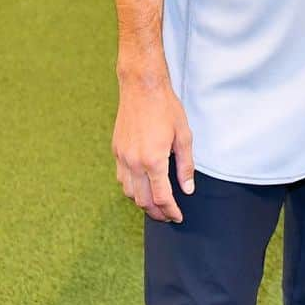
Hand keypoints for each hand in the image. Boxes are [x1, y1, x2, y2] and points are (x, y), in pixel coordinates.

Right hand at [112, 72, 194, 222]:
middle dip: (157, 213)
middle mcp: (134, 163)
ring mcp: (123, 158)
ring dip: (143, 203)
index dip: (171, 211)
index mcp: (153, 160)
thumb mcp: (184, 135)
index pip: (161, 198)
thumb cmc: (166, 108)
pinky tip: (142, 187)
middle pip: (143, 201)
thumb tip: (187, 189)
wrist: (142, 88)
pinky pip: (122, 179)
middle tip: (168, 216)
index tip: (178, 216)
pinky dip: (132, 189)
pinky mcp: (116, 151)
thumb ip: (185, 165)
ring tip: (156, 205)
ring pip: (129, 193)